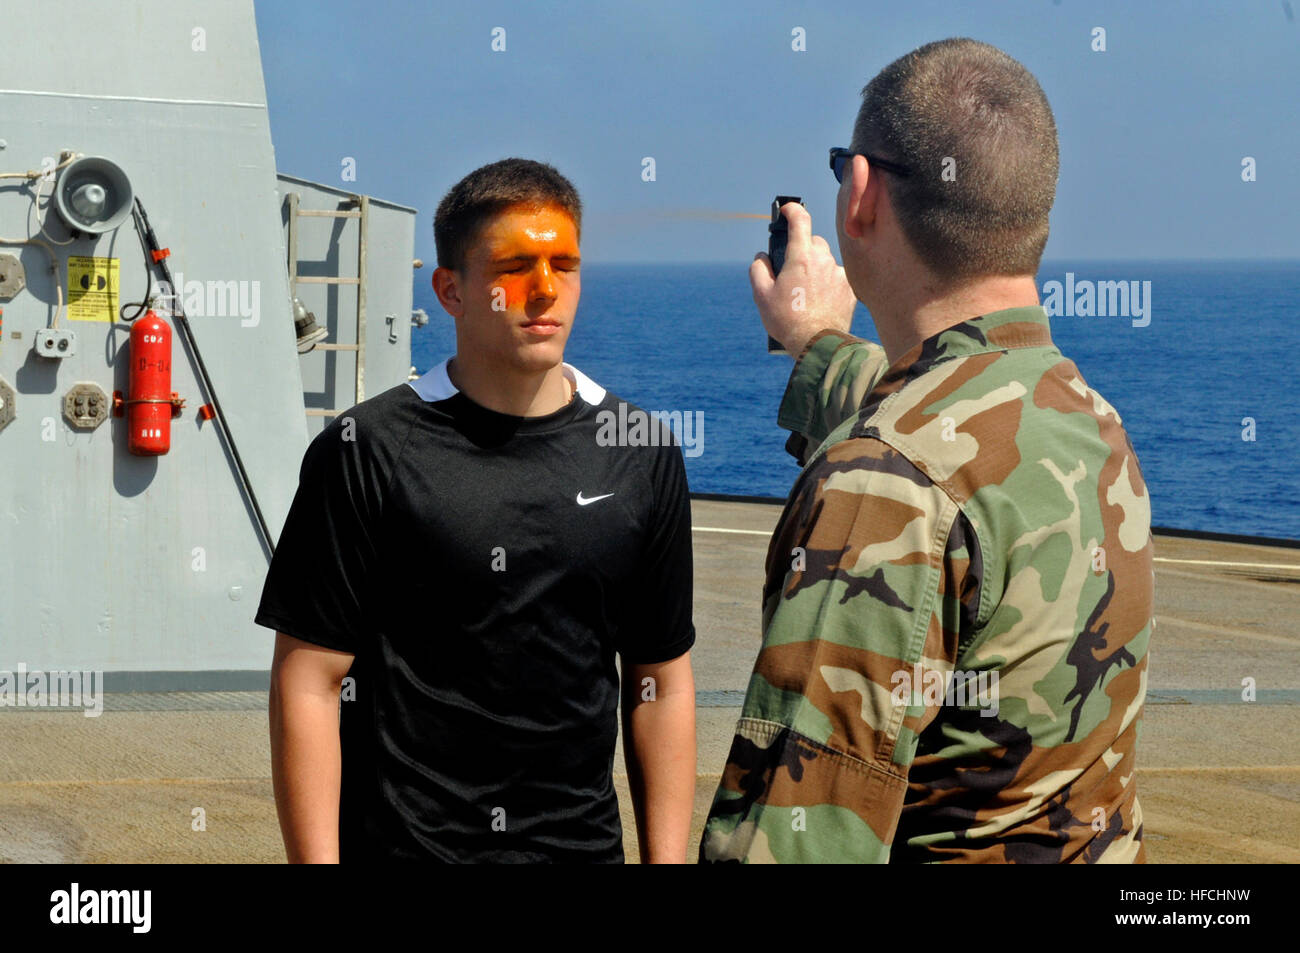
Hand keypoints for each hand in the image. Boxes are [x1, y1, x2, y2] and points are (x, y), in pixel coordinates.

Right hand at [749, 203, 857, 356]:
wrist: (817, 344)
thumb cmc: (787, 320)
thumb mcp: (762, 295)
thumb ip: (758, 269)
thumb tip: (762, 257)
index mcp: (801, 257)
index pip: (800, 220)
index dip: (792, 210)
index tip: (786, 210)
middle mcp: (824, 260)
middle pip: (813, 242)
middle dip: (802, 249)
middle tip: (791, 270)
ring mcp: (839, 274)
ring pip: (826, 261)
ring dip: (815, 268)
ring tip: (805, 292)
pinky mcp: (850, 289)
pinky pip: (837, 278)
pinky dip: (828, 284)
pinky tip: (819, 301)